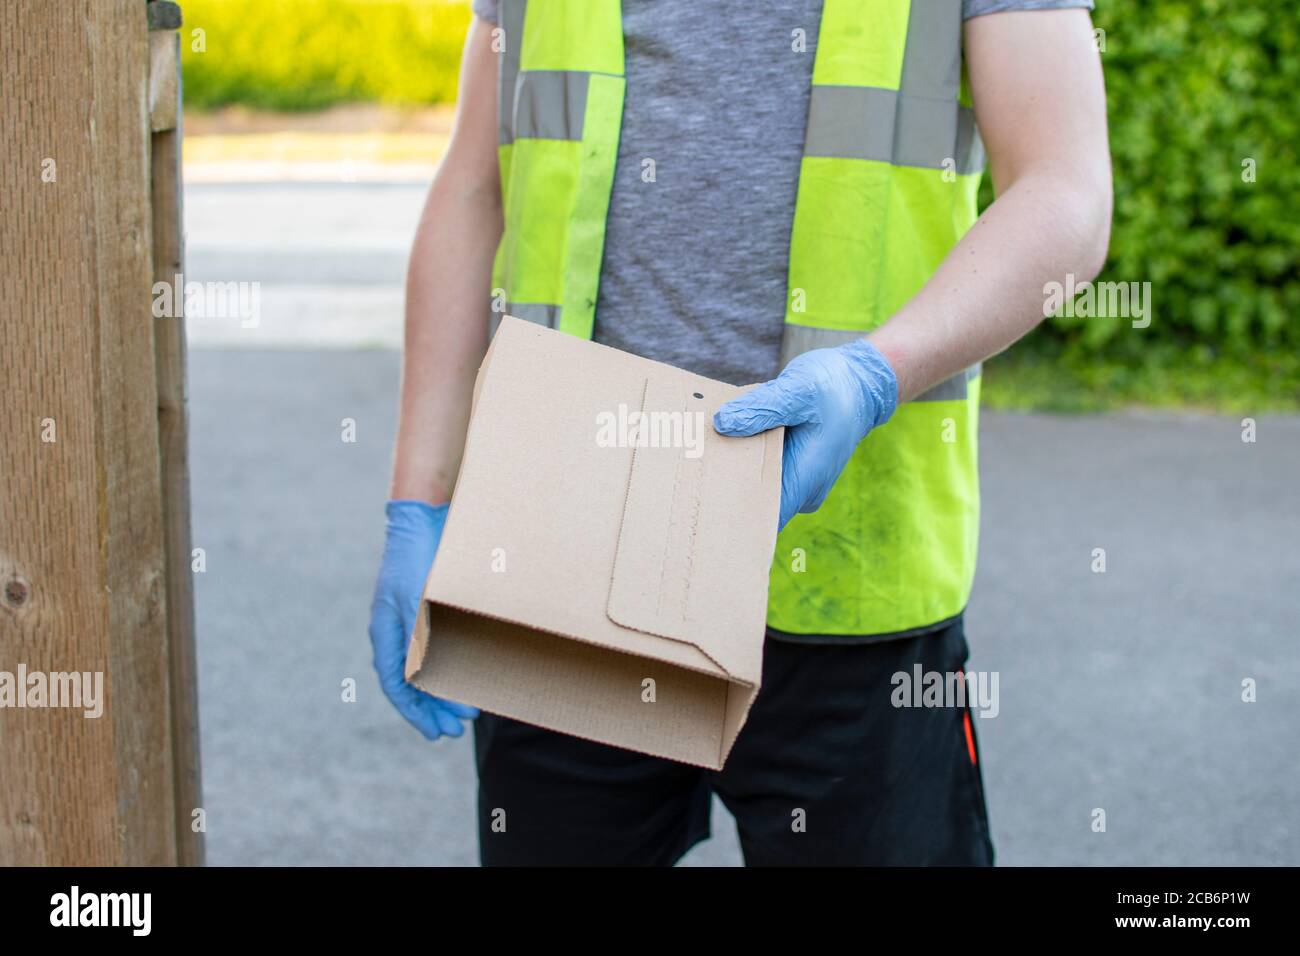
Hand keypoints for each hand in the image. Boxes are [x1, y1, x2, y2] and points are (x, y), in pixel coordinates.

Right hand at [368, 500, 478, 738]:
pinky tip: (468, 674)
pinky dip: (451, 666)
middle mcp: (399, 631)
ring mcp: (415, 621)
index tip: (437, 731)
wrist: (424, 517)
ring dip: (444, 691)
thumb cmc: (415, 557)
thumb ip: (416, 637)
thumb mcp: (413, 599)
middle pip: (412, 683)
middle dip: (432, 709)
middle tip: (455, 730)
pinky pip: (440, 648)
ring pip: (427, 668)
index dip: (416, 711)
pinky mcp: (433, 609)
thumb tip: (418, 678)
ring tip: (465, 711)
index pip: (397, 685)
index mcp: (387, 633)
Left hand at [713, 339, 897, 529]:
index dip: (732, 521)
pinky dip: (742, 457)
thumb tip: (723, 423)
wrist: (861, 383)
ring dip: (731, 471)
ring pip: (754, 485)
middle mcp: (801, 489)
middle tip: (689, 472)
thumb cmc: (833, 387)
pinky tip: (721, 441)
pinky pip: (759, 470)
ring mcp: (796, 480)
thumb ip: (761, 408)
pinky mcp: (790, 468)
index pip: (763, 519)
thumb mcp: (798, 390)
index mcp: (805, 479)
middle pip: (753, 502)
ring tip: (699, 454)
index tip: (701, 509)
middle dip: (724, 490)